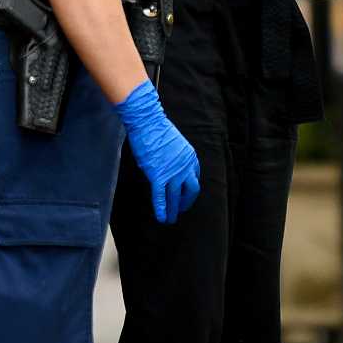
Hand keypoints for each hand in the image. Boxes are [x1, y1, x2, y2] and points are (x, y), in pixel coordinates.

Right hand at [116, 82, 199, 223]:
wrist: (148, 122)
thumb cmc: (156, 129)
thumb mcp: (173, 142)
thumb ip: (174, 156)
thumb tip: (165, 165)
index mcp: (190, 157)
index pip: (194, 177)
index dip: (190, 187)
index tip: (185, 193)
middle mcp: (185, 167)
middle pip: (191, 190)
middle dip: (187, 202)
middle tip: (181, 209)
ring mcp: (173, 172)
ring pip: (176, 197)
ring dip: (174, 209)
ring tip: (172, 219)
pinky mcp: (158, 176)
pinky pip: (161, 196)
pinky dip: (162, 208)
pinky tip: (161, 217)